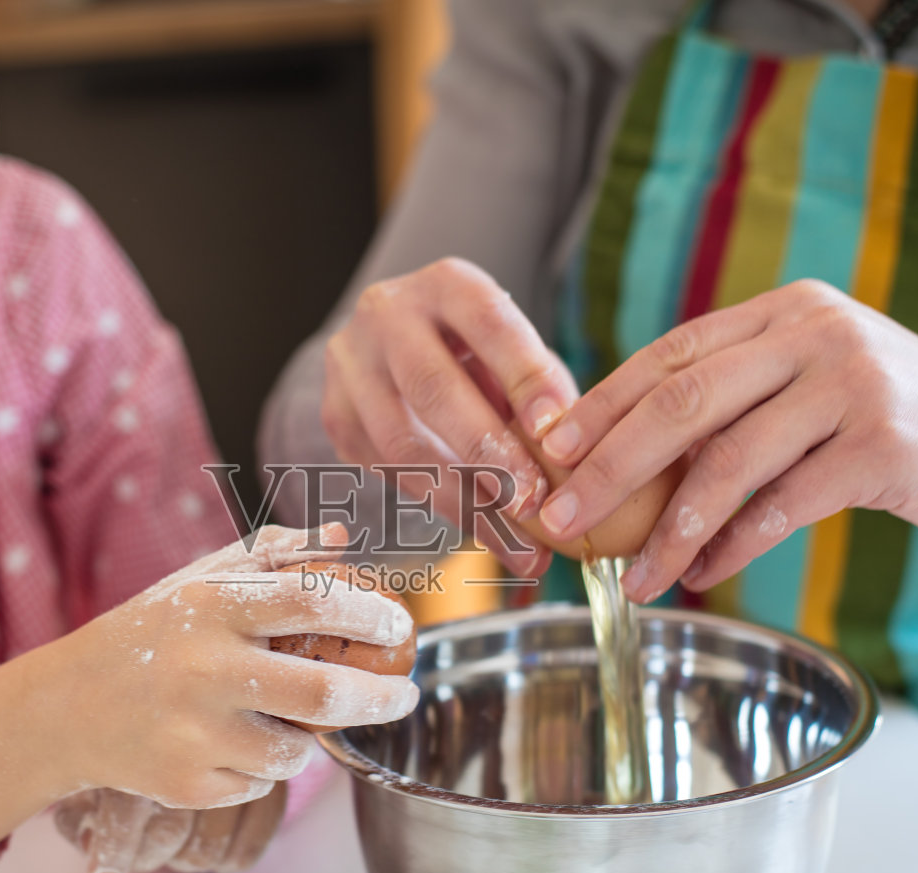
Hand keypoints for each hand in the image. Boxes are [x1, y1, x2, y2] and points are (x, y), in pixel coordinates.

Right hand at [0, 524, 416, 870]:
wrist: (66, 707)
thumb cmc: (150, 635)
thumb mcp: (199, 582)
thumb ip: (271, 556)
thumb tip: (342, 537)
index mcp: (212, 606)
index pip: (314, 602)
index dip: (370, 614)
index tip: (398, 628)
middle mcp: (204, 669)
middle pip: (325, 694)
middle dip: (381, 698)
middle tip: (401, 695)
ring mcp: (194, 733)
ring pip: (296, 752)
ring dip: (308, 740)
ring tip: (287, 720)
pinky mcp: (186, 784)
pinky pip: (258, 784)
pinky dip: (260, 769)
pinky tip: (228, 744)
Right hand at [322, 258, 582, 575]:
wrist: (398, 347)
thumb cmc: (479, 354)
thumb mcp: (513, 352)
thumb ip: (543, 391)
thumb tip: (580, 455)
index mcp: (446, 284)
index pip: (488, 323)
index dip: (524, 377)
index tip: (558, 430)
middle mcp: (387, 315)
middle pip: (432, 387)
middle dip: (488, 452)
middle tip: (533, 502)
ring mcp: (351, 367)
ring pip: (401, 442)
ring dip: (464, 500)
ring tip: (518, 542)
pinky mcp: (337, 418)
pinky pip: (387, 473)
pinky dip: (441, 509)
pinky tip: (487, 535)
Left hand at [531, 280, 917, 603]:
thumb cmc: (887, 420)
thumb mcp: (808, 385)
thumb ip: (735, 400)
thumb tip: (622, 457)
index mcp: (779, 313)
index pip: (668, 355)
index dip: (601, 404)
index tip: (547, 450)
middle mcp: (811, 334)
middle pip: (681, 401)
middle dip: (609, 465)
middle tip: (559, 515)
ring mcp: (850, 385)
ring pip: (727, 461)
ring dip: (668, 529)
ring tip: (630, 576)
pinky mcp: (882, 445)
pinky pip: (783, 504)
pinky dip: (734, 545)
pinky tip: (702, 573)